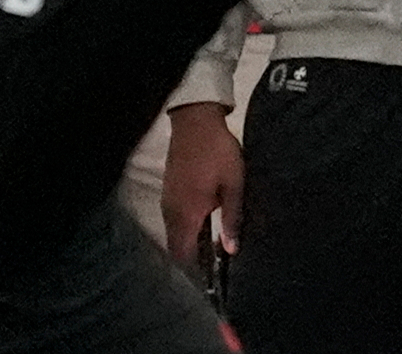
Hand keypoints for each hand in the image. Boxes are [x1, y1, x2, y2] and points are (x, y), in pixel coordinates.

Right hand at [162, 103, 244, 268]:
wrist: (196, 120)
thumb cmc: (218, 153)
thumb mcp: (234, 185)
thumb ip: (232, 219)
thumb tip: (231, 250)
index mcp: (187, 212)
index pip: (183, 254)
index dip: (195, 271)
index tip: (213, 280)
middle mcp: (172, 210)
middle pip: (176, 247)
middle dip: (193, 261)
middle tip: (217, 267)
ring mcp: (167, 199)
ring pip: (174, 234)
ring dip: (189, 245)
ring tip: (214, 249)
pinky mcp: (169, 190)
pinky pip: (174, 220)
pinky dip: (186, 230)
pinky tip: (205, 226)